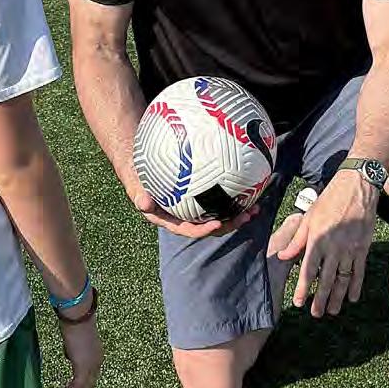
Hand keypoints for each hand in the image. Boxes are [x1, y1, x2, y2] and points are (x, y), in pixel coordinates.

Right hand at [54, 305, 102, 387]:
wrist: (77, 317)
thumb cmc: (75, 321)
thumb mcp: (76, 337)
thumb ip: (75, 347)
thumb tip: (69, 352)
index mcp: (98, 354)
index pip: (92, 373)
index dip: (83, 382)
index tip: (73, 386)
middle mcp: (98, 362)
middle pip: (90, 383)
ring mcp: (92, 366)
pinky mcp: (82, 369)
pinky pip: (76, 387)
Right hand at [127, 178, 255, 241]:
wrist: (139, 157)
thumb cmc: (135, 170)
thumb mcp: (132, 181)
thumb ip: (137, 192)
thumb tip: (143, 203)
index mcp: (169, 218)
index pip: (188, 229)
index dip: (203, 230)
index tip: (217, 224)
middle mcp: (183, 214)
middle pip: (209, 224)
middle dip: (230, 223)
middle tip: (247, 215)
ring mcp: (193, 204)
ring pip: (218, 212)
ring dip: (237, 212)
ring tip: (256, 206)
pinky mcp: (201, 193)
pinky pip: (218, 195)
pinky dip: (233, 192)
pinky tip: (249, 185)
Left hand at [271, 169, 376, 317]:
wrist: (357, 186)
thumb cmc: (329, 200)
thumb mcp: (309, 217)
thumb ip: (296, 240)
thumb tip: (283, 257)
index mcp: (317, 239)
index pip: (308, 270)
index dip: (303, 288)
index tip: (299, 303)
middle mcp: (334, 246)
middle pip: (327, 279)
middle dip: (321, 299)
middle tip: (316, 314)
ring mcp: (351, 248)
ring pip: (344, 278)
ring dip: (339, 297)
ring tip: (333, 311)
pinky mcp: (364, 246)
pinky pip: (360, 270)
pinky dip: (357, 285)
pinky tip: (353, 298)